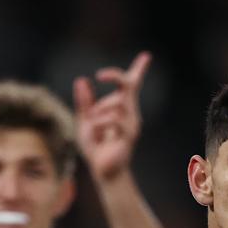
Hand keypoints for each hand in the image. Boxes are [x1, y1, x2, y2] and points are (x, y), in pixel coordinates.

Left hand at [74, 52, 150, 181]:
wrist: (102, 171)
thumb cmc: (95, 148)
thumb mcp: (84, 122)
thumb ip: (84, 103)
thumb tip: (81, 81)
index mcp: (121, 108)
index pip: (131, 85)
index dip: (140, 70)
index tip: (146, 56)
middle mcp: (130, 113)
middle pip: (127, 85)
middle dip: (115, 76)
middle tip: (100, 75)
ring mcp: (131, 123)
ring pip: (117, 104)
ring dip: (99, 112)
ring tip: (93, 126)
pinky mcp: (129, 135)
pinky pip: (114, 120)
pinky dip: (100, 124)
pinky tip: (96, 134)